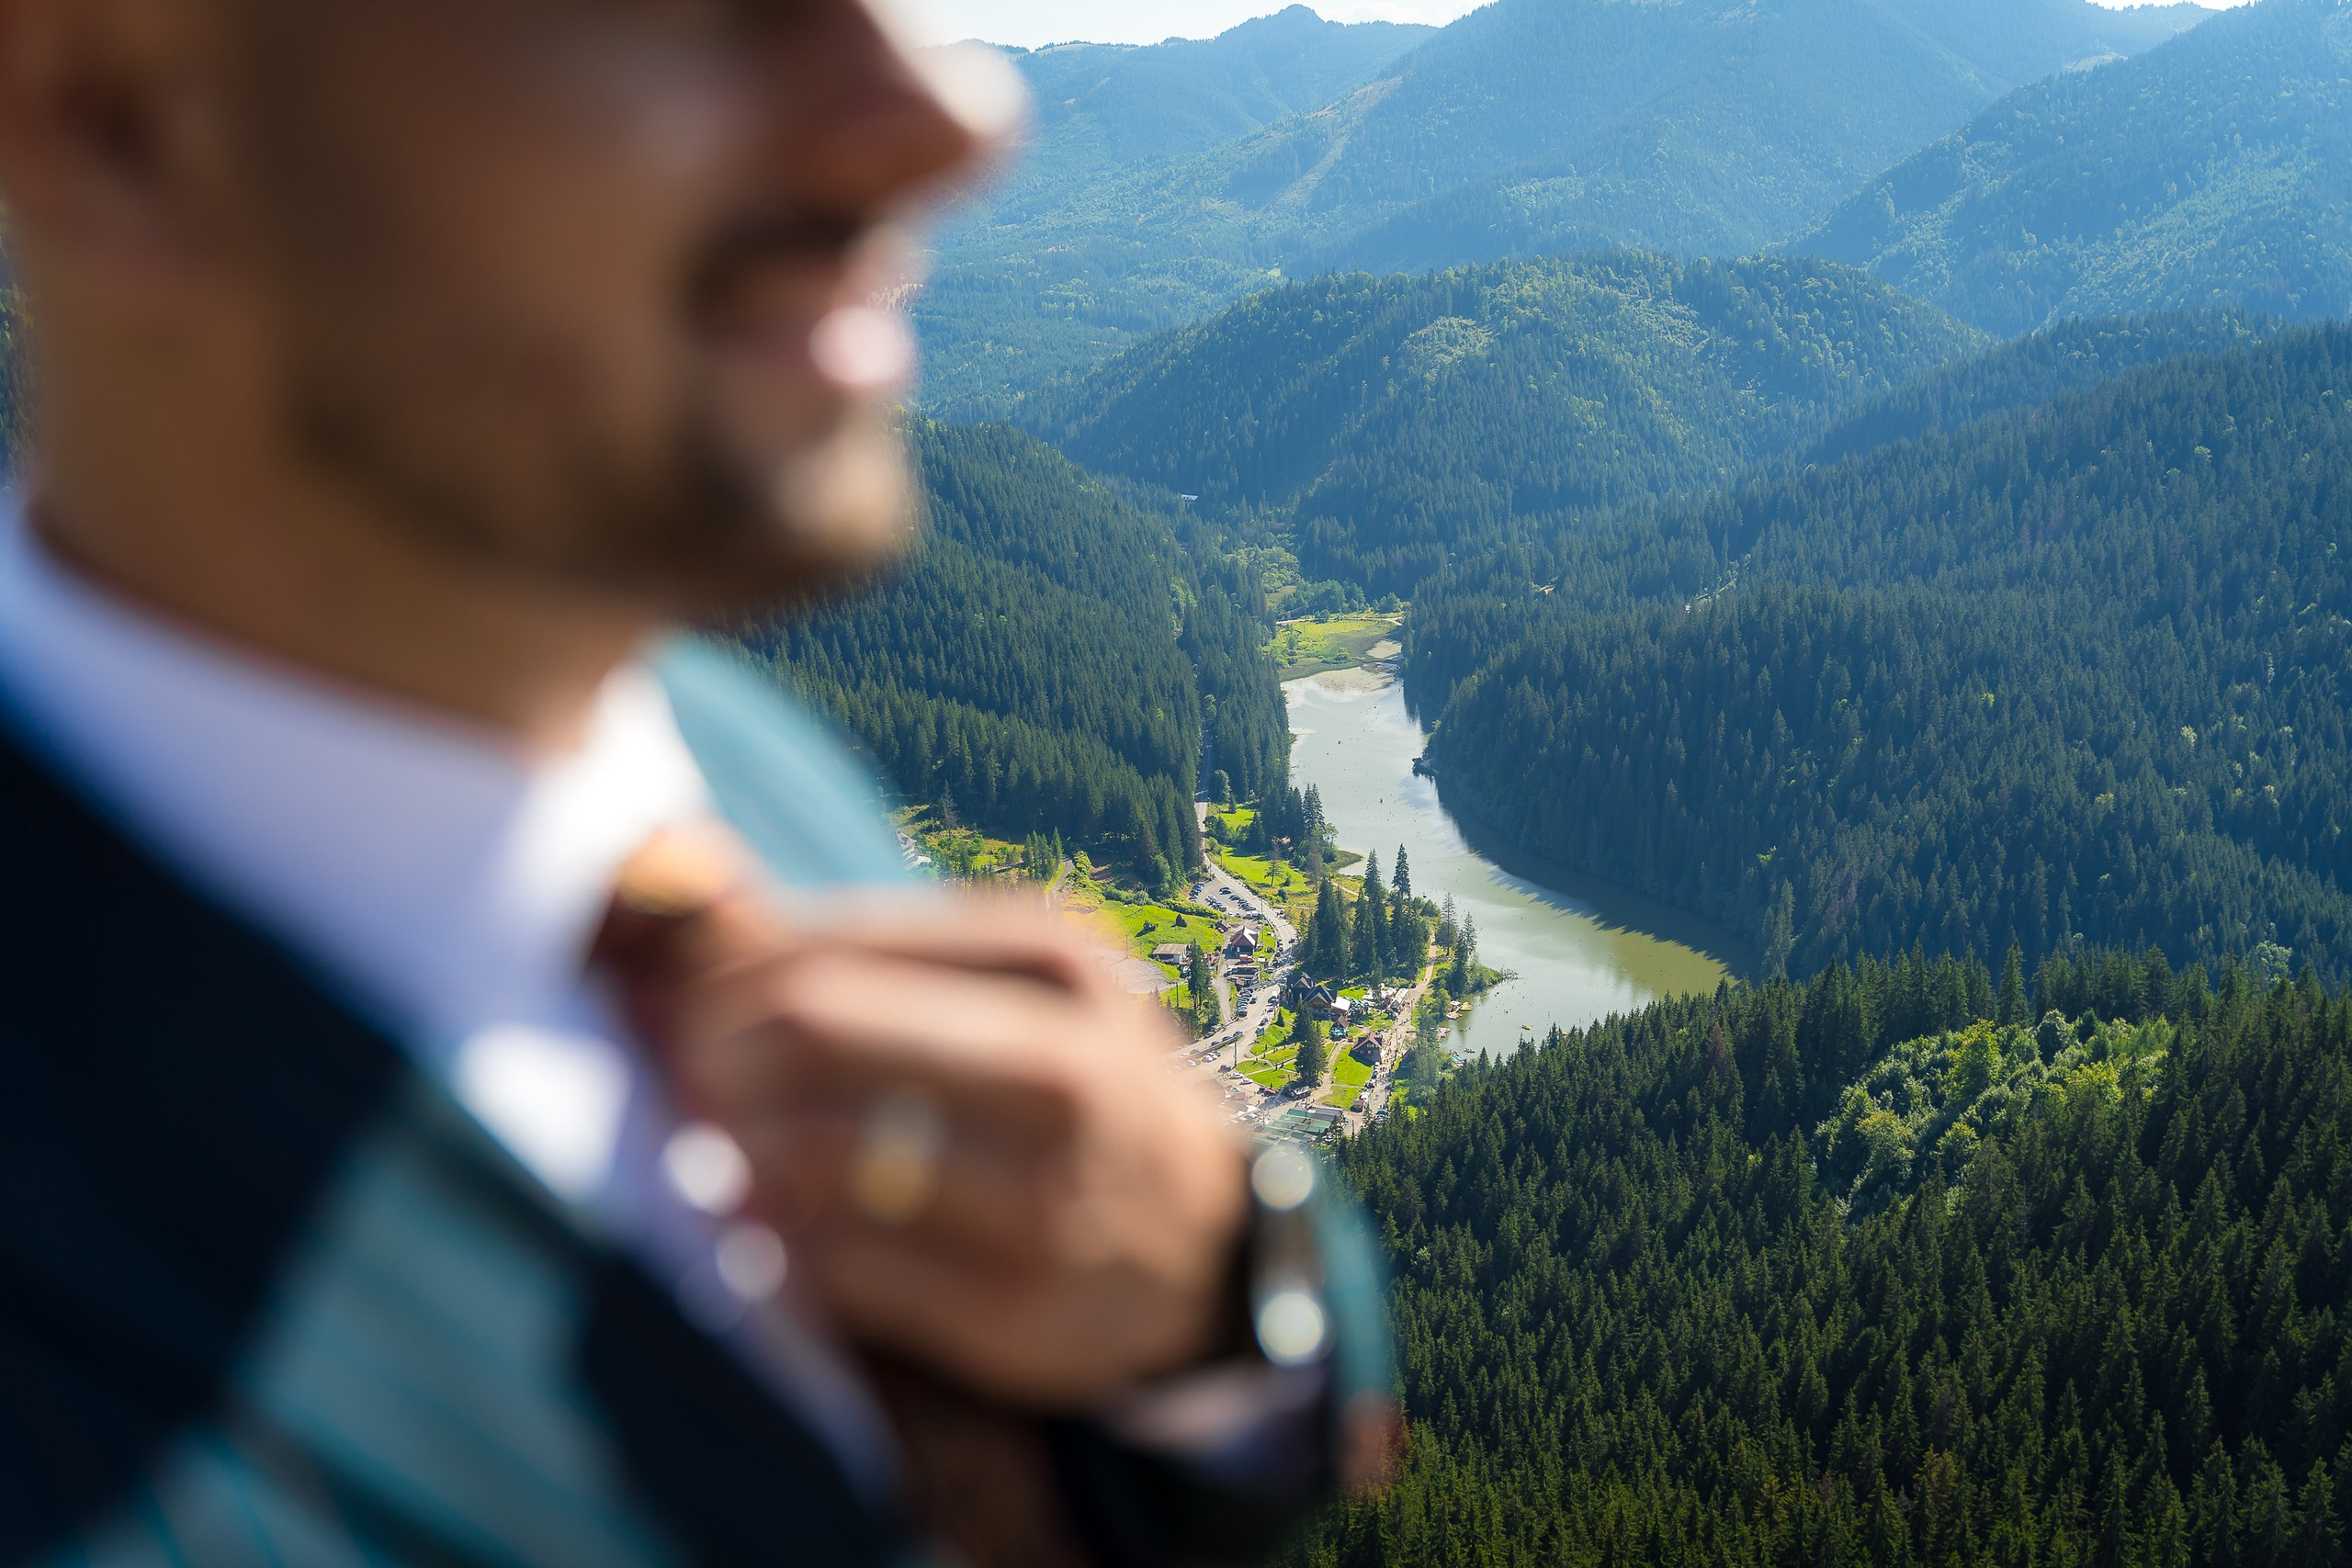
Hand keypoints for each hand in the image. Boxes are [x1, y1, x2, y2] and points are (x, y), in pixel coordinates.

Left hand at [656, 891, 1251, 1409]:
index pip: (826, 950)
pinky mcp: (1011, 1311)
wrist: (1212, 1244)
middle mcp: (1061, 1072)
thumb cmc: (1075, 1090)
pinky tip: (780, 1233)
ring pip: (812, 1154)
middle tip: (686, 1082)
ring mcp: (1042, 1197)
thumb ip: (878, 954)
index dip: (723, 979)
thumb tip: (699, 917)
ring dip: (736, 1154)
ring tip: (726, 1157)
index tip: (682, 1007)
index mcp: (1053, 963)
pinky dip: (783, 1247)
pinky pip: (835, 1266)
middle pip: (811, 1030)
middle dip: (713, 1056)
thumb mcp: (1023, 986)